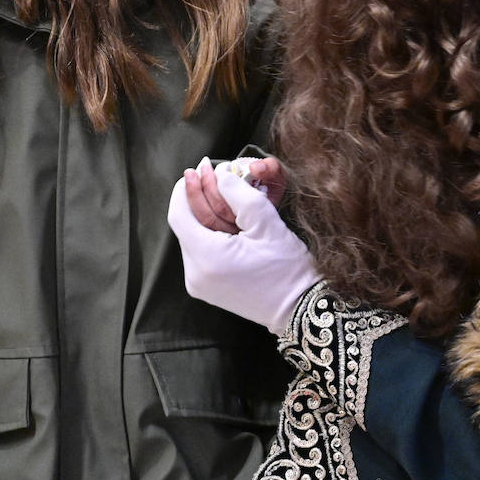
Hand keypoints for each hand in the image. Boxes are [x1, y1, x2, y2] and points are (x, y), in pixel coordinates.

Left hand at [167, 162, 319, 334]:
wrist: (300, 308)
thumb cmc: (287, 268)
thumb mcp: (266, 222)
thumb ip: (239, 193)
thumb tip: (220, 174)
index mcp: (207, 259)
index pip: (179, 215)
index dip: (185, 189)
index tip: (196, 170)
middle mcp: (195, 275)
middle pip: (185, 226)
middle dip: (197, 198)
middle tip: (211, 174)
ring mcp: (199, 285)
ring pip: (193, 237)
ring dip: (204, 215)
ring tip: (224, 196)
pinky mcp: (207, 288)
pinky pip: (201, 252)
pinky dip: (210, 233)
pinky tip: (227, 221)